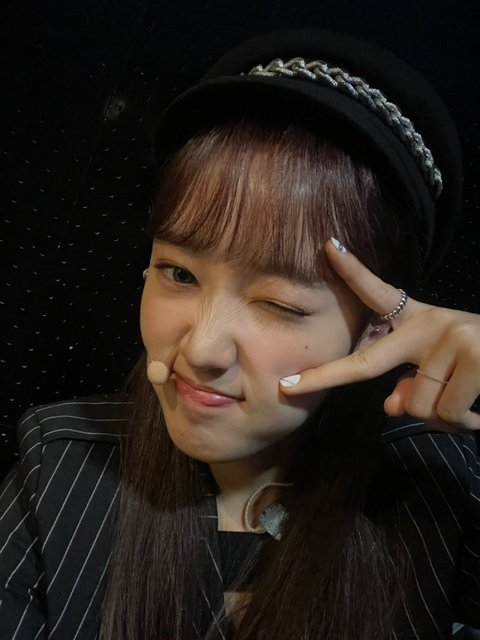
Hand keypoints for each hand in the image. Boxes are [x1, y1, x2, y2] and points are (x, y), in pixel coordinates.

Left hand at [279, 239, 479, 431]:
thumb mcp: (444, 371)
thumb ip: (412, 386)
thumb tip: (391, 406)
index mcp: (419, 320)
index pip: (380, 292)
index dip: (353, 271)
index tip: (328, 246)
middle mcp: (431, 323)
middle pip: (368, 363)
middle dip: (324, 376)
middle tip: (288, 388)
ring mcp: (453, 337)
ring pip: (417, 403)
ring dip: (440, 419)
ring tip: (466, 411)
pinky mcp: (476, 356)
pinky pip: (448, 412)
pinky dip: (463, 425)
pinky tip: (479, 417)